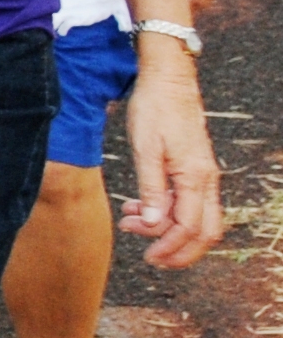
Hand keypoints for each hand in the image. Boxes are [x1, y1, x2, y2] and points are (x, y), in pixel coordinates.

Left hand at [117, 55, 225, 268]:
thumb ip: (151, 188)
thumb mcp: (145, 149)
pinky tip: (139, 207)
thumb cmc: (154, 109)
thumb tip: (155, 223)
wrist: (168, 80)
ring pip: (198, 219)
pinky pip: (190, 203)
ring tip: (131, 222)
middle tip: (148, 257)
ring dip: (169, 231)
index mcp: (195, 177)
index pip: (189, 228)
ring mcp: (203, 175)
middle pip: (205, 232)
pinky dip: (168, 213)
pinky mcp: (195, 169)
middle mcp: (206, 180)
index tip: (146, 256)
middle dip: (179, 251)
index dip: (169, 248)